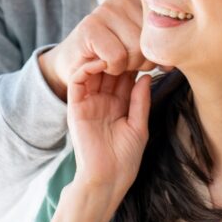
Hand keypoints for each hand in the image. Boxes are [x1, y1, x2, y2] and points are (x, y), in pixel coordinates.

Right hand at [39, 0, 155, 100]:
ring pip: (136, 49)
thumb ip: (159, 48)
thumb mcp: (141, 49)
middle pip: (150, 41)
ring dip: (126, 66)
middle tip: (123, 61)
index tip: (138, 58)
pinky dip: (112, 68)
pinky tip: (102, 63)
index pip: (163, 32)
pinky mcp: (89, 26)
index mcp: (140, 0)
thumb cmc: (112, 56)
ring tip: (113, 61)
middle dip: (140, 62)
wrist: (75, 64)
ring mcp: (104, 9)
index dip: (153, 53)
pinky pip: (117, 57)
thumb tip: (174, 59)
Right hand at [67, 60, 151, 218]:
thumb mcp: (139, 126)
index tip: (144, 49)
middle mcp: (103, 101)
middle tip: (128, 42)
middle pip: (109, 70)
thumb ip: (140, 100)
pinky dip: (86, 68)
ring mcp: (88, 103)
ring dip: (101, 58)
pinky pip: (77, 82)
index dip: (133, 62)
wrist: (107, 178)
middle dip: (118, 56)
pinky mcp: (75, 108)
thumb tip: (146, 75)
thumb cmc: (125, 158)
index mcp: (119, 104)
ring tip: (114, 48)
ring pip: (92, 71)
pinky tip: (100, 62)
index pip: (124, 76)